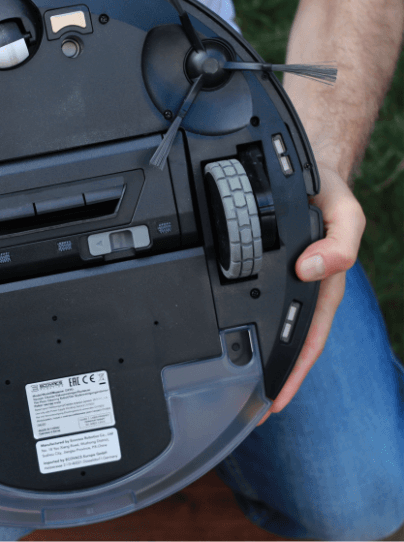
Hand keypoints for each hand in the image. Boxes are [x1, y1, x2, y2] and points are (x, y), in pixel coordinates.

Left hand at [257, 163, 364, 424]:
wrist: (306, 166)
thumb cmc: (324, 189)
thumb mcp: (343, 209)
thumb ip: (338, 240)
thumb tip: (312, 270)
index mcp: (321, 281)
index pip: (308, 337)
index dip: (294, 370)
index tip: (276, 399)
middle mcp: (303, 288)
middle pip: (289, 343)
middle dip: (274, 379)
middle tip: (251, 411)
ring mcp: (285, 283)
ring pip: (274, 329)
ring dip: (260, 360)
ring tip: (239, 392)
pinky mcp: (267, 272)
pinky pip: (261, 307)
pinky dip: (251, 328)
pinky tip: (235, 343)